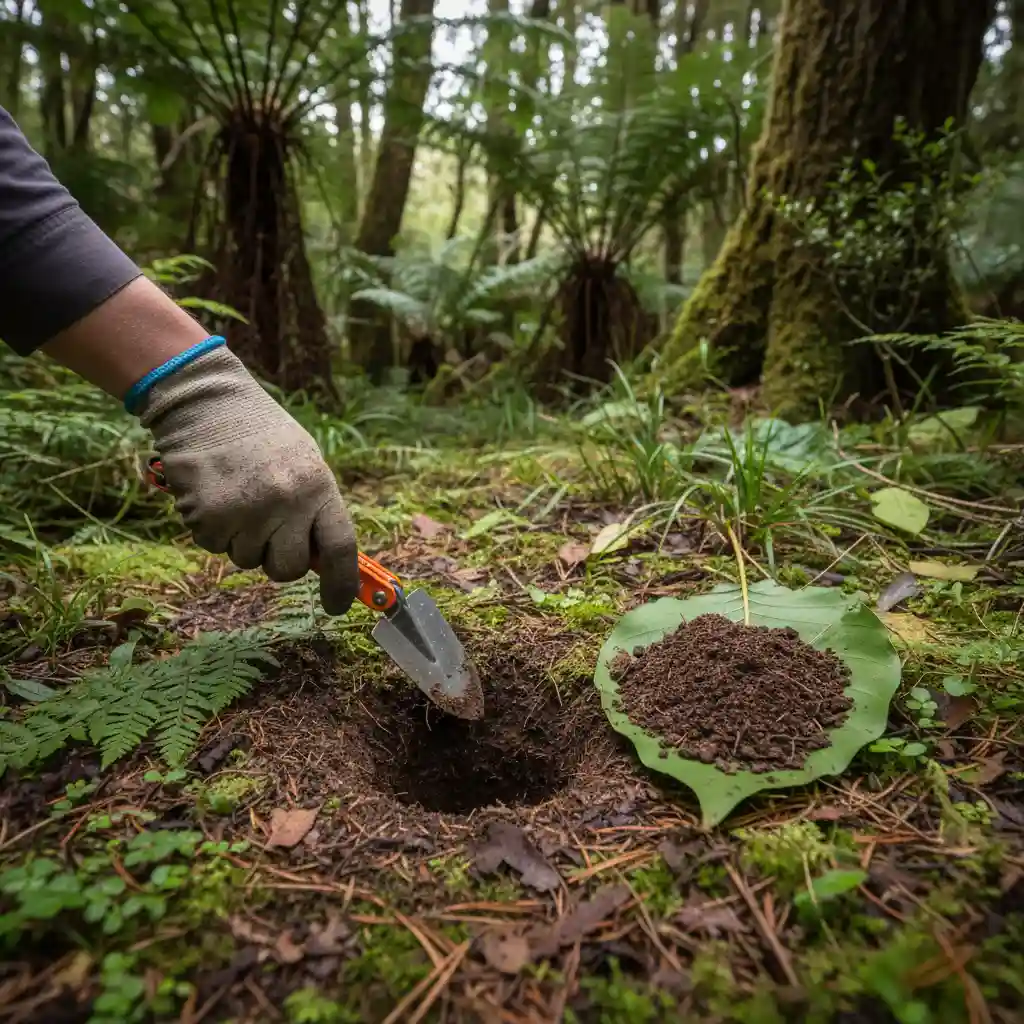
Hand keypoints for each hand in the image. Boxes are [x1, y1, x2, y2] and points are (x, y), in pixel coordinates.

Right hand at [138, 347, 357, 613]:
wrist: (204, 400)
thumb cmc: (258, 432)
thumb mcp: (302, 461)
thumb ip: (314, 508)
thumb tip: (324, 560)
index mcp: (317, 485)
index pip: (341, 548)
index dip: (342, 584)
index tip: (338, 605)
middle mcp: (286, 502)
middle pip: (288, 568)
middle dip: (277, 560)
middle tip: (267, 530)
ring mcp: (245, 511)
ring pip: (246, 560)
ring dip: (241, 539)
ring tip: (236, 495)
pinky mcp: (206, 516)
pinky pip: (213, 546)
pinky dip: (212, 529)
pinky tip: (213, 493)